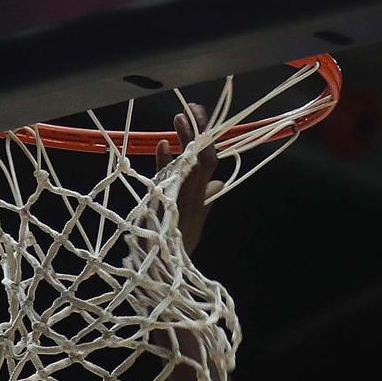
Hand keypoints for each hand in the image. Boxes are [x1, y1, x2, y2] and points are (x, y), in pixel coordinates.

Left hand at [155, 103, 219, 256]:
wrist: (166, 272)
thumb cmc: (178, 245)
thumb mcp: (195, 219)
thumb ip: (204, 197)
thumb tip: (219, 183)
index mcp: (203, 198)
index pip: (211, 163)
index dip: (208, 139)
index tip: (199, 116)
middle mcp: (196, 198)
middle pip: (205, 159)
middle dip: (201, 132)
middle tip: (193, 108)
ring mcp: (183, 203)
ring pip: (192, 167)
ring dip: (186, 141)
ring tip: (180, 117)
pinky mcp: (168, 209)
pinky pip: (168, 183)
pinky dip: (166, 163)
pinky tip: (162, 145)